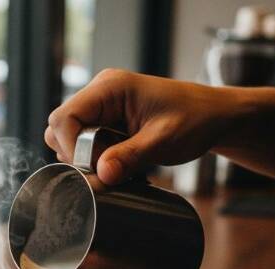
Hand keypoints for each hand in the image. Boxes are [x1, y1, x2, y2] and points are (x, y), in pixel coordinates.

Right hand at [45, 70, 248, 183]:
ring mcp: (100, 106)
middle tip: (108, 166)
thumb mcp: (164, 141)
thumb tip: (100, 175)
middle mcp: (99, 92)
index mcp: (110, 87)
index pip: (64, 117)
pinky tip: (117, 160)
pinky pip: (83, 141)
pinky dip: (94, 157)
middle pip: (59, 127)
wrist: (214, 116)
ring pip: (68, 137)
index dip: (70, 146)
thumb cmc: (195, 119)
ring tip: (117, 162)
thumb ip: (130, 156)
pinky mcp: (104, 119)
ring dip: (85, 157)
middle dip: (76, 154)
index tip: (91, 168)